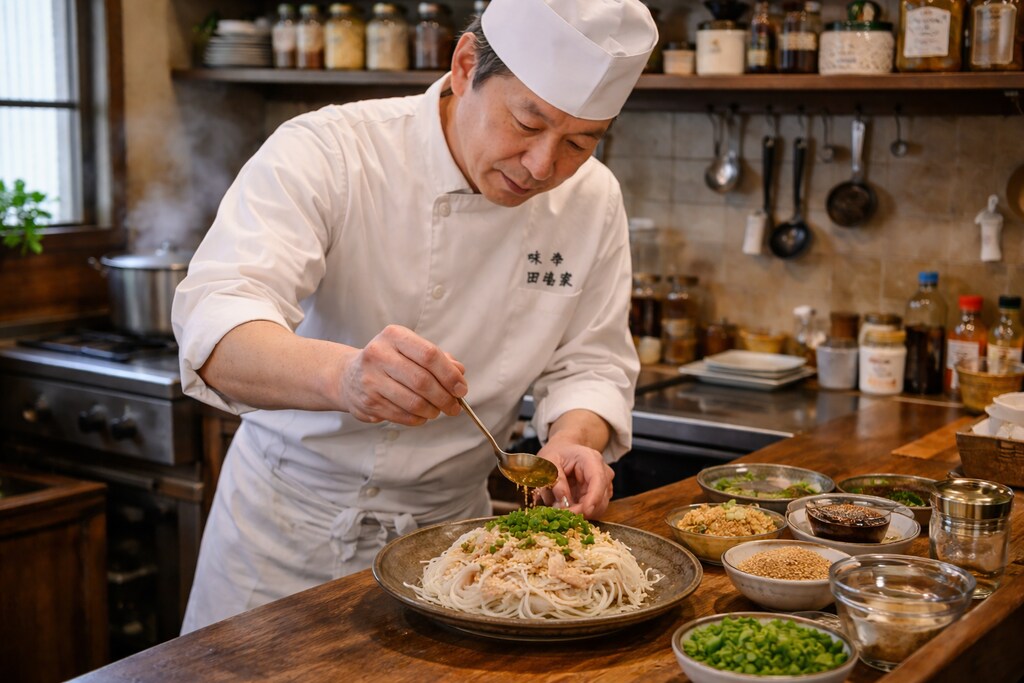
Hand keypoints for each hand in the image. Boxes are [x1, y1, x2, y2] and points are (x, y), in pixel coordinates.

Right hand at [338, 325, 466, 425]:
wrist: (347, 376)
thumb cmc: (389, 361)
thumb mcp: (410, 350)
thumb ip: (438, 359)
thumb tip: (459, 372)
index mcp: (394, 335)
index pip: (429, 355)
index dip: (450, 375)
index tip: (461, 389)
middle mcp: (378, 354)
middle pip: (422, 381)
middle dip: (445, 397)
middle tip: (455, 406)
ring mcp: (370, 379)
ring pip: (413, 402)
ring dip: (433, 410)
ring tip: (438, 410)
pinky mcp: (368, 402)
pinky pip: (402, 416)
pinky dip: (418, 418)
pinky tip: (422, 415)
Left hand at [535, 442, 613, 518]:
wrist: (564, 451)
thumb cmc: (557, 454)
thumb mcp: (549, 462)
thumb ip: (555, 480)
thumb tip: (563, 503)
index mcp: (591, 459)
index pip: (598, 480)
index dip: (593, 498)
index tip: (584, 512)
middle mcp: (603, 472)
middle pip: (600, 499)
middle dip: (581, 510)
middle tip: (560, 514)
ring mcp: (604, 485)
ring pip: (597, 508)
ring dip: (578, 512)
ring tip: (559, 506)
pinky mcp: (601, 495)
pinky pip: (593, 510)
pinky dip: (580, 511)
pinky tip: (567, 505)